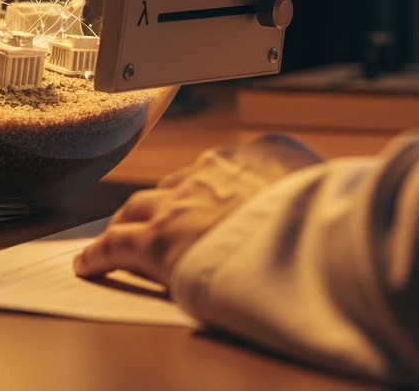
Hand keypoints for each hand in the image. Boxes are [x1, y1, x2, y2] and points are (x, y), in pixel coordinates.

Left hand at [74, 135, 321, 286]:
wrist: (300, 232)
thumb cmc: (324, 213)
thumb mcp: (330, 181)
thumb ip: (316, 180)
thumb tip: (330, 186)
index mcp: (255, 155)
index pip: (224, 166)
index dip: (212, 185)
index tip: (209, 196)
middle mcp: (211, 170)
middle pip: (178, 183)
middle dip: (167, 199)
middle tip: (160, 215)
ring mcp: (180, 202)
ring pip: (140, 206)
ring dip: (130, 218)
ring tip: (122, 230)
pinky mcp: (157, 241)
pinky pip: (117, 245)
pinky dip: (100, 254)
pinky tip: (88, 263)